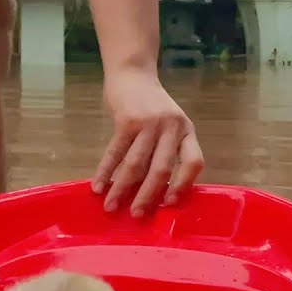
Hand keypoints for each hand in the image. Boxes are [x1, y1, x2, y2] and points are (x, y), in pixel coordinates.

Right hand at [93, 70, 203, 217]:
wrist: (133, 75)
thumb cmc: (152, 108)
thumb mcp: (170, 126)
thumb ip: (168, 151)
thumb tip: (156, 193)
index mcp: (186, 132)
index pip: (194, 161)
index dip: (183, 184)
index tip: (169, 204)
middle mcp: (171, 127)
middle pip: (161, 167)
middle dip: (147, 195)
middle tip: (137, 216)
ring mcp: (148, 123)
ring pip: (135, 163)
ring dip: (122, 188)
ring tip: (111, 207)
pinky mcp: (126, 120)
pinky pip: (114, 152)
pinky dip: (105, 171)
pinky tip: (98, 187)